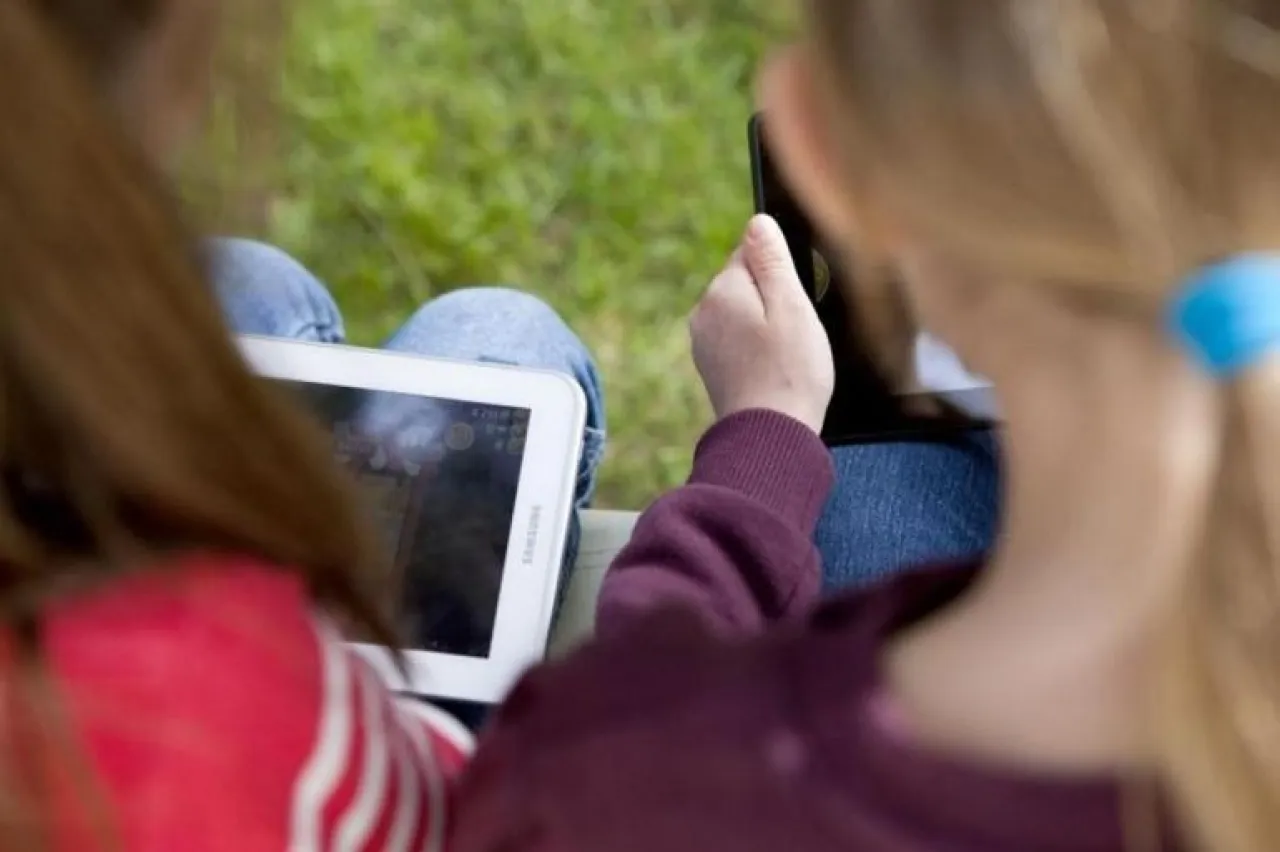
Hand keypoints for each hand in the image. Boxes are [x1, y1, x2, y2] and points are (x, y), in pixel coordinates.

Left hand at [690, 215, 834, 433]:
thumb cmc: (790, 372)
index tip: (796, 302)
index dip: (782, 273)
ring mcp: (704, 342)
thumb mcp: (791, 305)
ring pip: (743, 313)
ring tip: (785, 356)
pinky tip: (774, 370)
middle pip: (745, 283)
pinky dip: (758, 350)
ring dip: (766, 326)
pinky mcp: (712, 367)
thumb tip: (757, 221)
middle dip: (773, 299)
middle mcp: (703, 312)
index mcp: (721, 290)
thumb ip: (772, 259)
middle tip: (795, 333)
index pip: (751, 252)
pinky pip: (739, 341)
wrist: (770, 436)